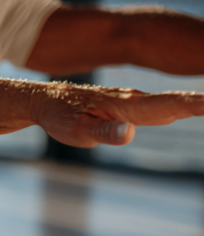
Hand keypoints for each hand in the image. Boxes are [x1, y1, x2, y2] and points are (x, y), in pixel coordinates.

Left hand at [36, 82, 203, 147]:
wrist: (46, 102)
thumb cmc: (60, 117)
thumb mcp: (75, 130)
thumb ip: (102, 131)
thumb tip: (129, 134)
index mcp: (129, 105)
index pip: (173, 105)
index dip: (202, 103)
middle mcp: (139, 100)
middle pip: (186, 102)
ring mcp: (139, 103)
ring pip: (180, 103)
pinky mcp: (137, 108)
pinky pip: (171, 107)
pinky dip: (193, 105)